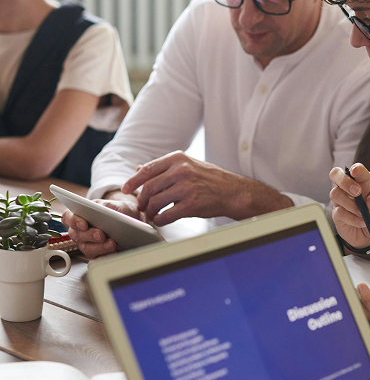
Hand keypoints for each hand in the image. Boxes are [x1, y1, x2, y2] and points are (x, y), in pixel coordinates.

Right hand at [61, 196, 140, 258]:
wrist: (132, 220)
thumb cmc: (119, 211)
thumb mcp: (113, 205)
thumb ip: (103, 206)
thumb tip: (98, 209)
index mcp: (81, 215)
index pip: (68, 217)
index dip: (73, 221)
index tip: (84, 224)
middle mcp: (81, 231)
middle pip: (77, 235)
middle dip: (90, 235)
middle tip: (101, 235)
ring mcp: (87, 244)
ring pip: (87, 248)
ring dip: (99, 247)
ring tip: (112, 244)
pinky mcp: (96, 255)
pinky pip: (96, 260)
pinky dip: (103, 257)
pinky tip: (112, 254)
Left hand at [121, 151, 251, 224]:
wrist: (233, 191)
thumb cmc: (210, 179)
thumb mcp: (188, 165)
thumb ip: (164, 167)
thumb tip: (139, 168)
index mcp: (178, 158)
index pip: (148, 169)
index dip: (133, 181)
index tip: (126, 189)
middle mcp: (181, 171)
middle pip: (149, 187)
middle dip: (142, 200)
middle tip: (141, 206)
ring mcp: (186, 187)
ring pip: (155, 202)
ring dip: (150, 211)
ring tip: (152, 214)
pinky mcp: (192, 204)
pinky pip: (166, 215)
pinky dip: (160, 220)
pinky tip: (161, 220)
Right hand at [329, 164, 369, 249]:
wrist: (368, 236)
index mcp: (363, 182)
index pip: (357, 169)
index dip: (355, 168)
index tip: (356, 171)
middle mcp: (349, 188)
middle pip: (336, 174)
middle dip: (344, 181)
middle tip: (357, 192)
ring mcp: (341, 200)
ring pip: (335, 193)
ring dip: (350, 204)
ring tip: (362, 214)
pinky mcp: (336, 213)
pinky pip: (339, 212)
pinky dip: (352, 218)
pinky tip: (360, 222)